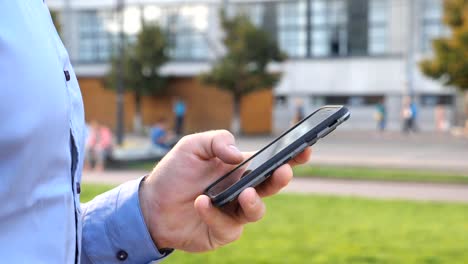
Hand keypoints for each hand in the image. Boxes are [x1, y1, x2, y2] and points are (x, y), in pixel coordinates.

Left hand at [139, 130, 311, 251]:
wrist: (151, 204)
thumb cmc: (175, 172)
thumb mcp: (192, 146)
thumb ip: (217, 140)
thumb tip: (238, 155)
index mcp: (240, 168)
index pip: (271, 161)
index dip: (291, 156)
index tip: (305, 148)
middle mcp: (242, 189)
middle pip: (271, 186)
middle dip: (281, 179)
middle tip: (283, 171)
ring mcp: (234, 212)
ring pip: (256, 211)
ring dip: (253, 202)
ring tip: (244, 192)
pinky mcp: (223, 231)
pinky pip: (228, 226)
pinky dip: (214, 214)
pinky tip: (201, 203)